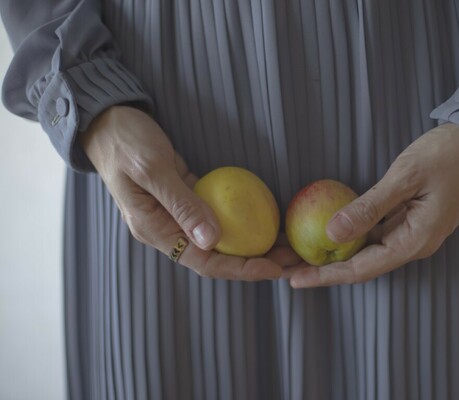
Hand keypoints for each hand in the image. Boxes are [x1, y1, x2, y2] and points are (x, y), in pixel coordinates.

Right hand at [81, 106, 299, 279]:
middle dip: (255, 261)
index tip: (273, 268)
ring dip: (252, 243)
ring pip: (220, 239)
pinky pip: (216, 216)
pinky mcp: (184, 199)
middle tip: (292, 259)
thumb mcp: (152, 169)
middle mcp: (165, 229)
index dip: (241, 268)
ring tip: (285, 243)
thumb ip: (181, 204)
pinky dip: (241, 220)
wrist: (107, 122)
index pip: (204, 261)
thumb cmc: (125, 142)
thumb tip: (213, 240)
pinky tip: (264, 218)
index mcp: (153, 230)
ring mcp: (175, 215)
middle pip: (216, 256)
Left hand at [288, 123, 458, 287]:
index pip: (361, 268)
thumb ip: (369, 207)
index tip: (293, 279)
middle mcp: (412, 243)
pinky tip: (324, 229)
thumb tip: (331, 233)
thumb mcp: (405, 177)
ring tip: (294, 249)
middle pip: (359, 263)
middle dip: (320, 266)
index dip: (325, 276)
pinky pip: (373, 232)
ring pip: (364, 249)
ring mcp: (411, 232)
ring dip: (330, 251)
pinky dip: (347, 233)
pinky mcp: (408, 218)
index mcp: (414, 241)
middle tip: (282, 264)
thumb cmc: (449, 155)